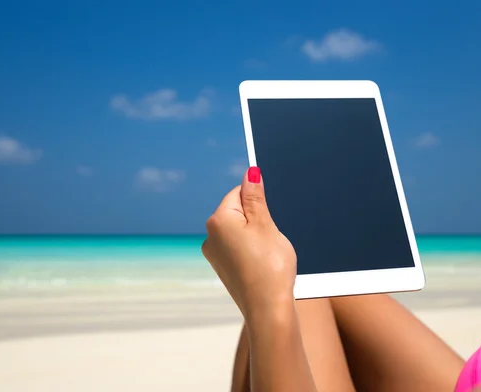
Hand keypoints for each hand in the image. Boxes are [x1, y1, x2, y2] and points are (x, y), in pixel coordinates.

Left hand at [201, 167, 296, 318]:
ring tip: (267, 253)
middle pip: (237, 212)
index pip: (238, 193)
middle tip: (270, 238)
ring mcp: (214, 254)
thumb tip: (250, 173)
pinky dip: (251, 251)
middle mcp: (210, 236)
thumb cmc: (270, 266)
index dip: (258, 201)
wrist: (268, 308)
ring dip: (255, 235)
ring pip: (239, 231)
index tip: (270, 217)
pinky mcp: (223, 268)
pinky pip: (238, 248)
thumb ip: (255, 197)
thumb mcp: (265, 224)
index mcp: (218, 220)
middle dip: (256, 219)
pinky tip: (262, 264)